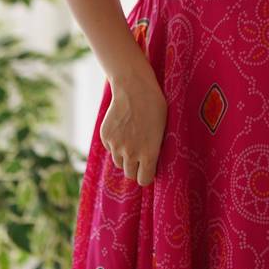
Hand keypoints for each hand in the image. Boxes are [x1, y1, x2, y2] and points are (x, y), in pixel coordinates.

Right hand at [99, 71, 167, 185]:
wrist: (134, 89)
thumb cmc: (155, 107)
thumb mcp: (162, 130)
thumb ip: (155, 149)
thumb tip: (152, 163)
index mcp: (149, 154)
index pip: (144, 180)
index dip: (146, 176)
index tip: (148, 170)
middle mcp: (131, 154)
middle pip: (130, 174)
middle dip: (135, 168)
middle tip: (139, 157)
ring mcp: (116, 146)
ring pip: (119, 162)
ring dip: (124, 156)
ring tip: (132, 140)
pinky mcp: (105, 137)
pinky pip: (110, 149)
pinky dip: (115, 144)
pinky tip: (123, 129)